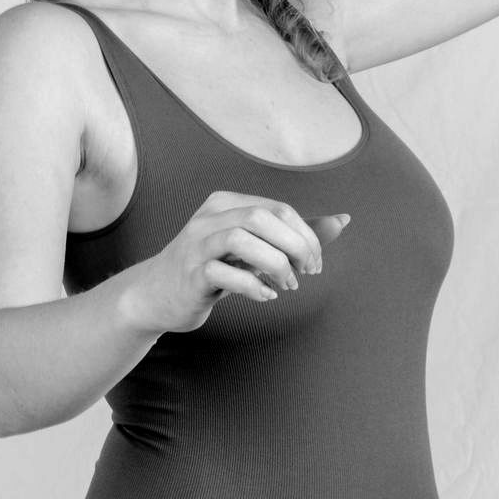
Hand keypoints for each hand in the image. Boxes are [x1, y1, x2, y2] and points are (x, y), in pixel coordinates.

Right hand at [125, 190, 349, 334]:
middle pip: (262, 217)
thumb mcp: (250, 247)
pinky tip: (266, 295)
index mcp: (225, 203)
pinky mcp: (190, 274)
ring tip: (287, 284)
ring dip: (275, 264)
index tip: (315, 263)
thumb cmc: (210, 269)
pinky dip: (253, 285)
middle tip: (306, 272)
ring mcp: (196, 245)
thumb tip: (343, 220)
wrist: (155, 295)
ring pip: (242, 238)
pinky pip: (223, 273)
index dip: (305, 235)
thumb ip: (292, 235)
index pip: (277, 208)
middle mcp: (208, 218)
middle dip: (295, 245)